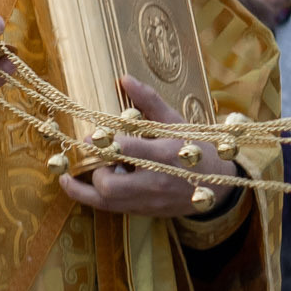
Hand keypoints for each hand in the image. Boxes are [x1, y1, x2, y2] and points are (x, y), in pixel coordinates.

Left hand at [58, 77, 239, 217]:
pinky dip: (94, 198)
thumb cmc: (197, 149)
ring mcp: (149, 200)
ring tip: (70, 178)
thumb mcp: (176, 122)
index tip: (88, 135)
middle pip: (109, 185)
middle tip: (95, 158)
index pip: (125, 150)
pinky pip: (112, 210)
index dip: (102, 142)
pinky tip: (86, 187)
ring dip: (84, 190)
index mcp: (164, 154)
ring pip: (106, 203)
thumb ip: (149, 101)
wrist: (220, 187)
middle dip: (96, 170)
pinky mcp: (145, 212)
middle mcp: (154, 181)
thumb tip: (124, 78)